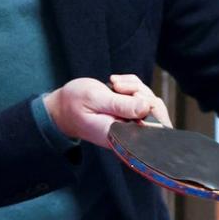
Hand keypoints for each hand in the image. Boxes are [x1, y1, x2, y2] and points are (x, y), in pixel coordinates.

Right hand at [43, 75, 171, 147]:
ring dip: (135, 87)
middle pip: (157, 113)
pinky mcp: (130, 114)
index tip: (135, 96)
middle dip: (141, 93)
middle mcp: (129, 132)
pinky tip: (116, 84)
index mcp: (120, 135)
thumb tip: (146, 108)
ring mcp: (130, 123)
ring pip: (150, 102)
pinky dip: (133, 85)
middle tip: (117, 86)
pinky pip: (143, 96)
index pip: (154, 131)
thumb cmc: (73, 104)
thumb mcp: (95, 99)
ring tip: (113, 84)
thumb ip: (120, 105)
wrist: (62, 107)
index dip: (153, 111)